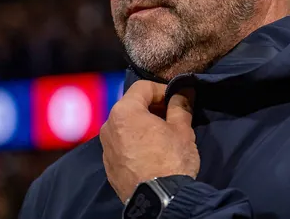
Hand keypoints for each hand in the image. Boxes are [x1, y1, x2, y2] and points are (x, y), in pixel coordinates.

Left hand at [100, 80, 199, 201]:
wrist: (159, 202)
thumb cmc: (171, 160)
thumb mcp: (182, 130)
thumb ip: (180, 106)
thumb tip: (183, 92)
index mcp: (124, 111)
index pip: (143, 88)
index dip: (162, 90)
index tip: (177, 100)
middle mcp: (108, 126)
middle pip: (131, 106)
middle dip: (152, 108)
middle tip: (172, 118)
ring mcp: (106, 147)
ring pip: (125, 126)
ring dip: (142, 126)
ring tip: (162, 137)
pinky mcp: (108, 166)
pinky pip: (121, 145)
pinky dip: (134, 143)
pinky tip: (151, 154)